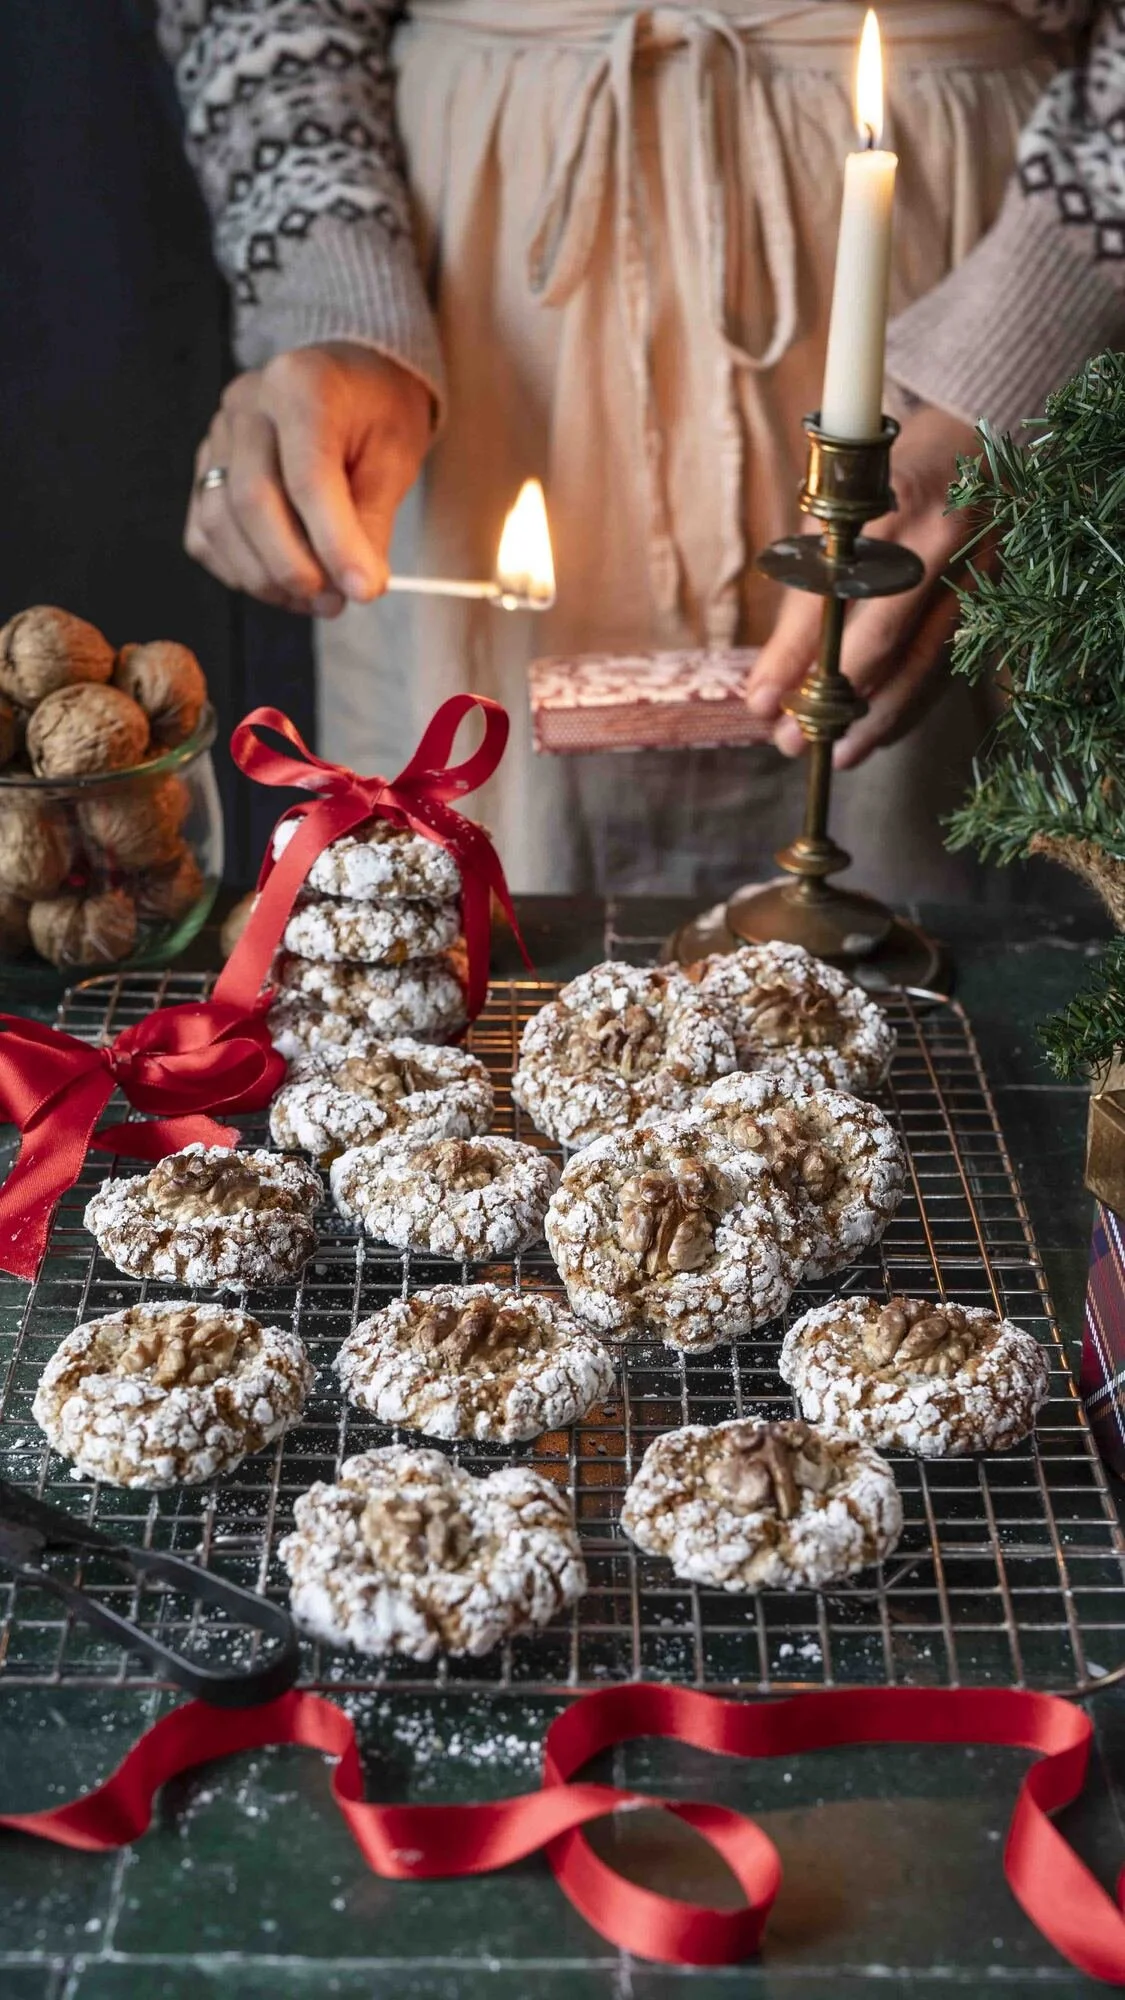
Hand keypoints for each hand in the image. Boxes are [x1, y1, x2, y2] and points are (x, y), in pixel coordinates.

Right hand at [185, 342, 432, 615]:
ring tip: (315, 598)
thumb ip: (372, 521)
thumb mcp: (394, 459)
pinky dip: (240, 570)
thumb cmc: (376, 415)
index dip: (334, 543)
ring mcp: (216, 436)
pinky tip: (281, 581)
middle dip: (294, 567)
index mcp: (301, 386)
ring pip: (219, 523)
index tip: (363, 590)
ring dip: (266, 577)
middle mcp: (246, 405)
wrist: (349, 382)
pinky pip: (204, 534)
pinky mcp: (203, 467)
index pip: (308, 477)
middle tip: (335, 602)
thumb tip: (358, 586)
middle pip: (251, 501)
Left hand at [743, 404, 981, 767]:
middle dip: (830, 701)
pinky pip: (948, 666)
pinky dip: (910, 705)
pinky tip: (878, 732)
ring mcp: (975, 569)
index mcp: (886, 502)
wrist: (974, 443)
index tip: (758, 701)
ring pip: (922, 665)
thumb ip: (806, 591)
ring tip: (836, 754)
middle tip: (789, 742)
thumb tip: (770, 680)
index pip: (829, 596)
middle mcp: (937, 537)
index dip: (791, 656)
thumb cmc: (885, 482)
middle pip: (882, 641)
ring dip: (873, 719)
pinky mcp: (993, 597)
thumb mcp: (834, 515)